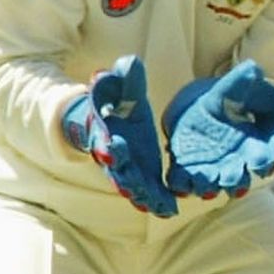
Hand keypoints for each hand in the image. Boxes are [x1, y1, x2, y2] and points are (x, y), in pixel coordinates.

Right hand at [62, 55, 178, 216]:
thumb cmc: (114, 99)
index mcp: (105, 130)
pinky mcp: (142, 174)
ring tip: (156, 206)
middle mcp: (113, 154)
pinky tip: (169, 210)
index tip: (114, 148)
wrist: (107, 117)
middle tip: (135, 189)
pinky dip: (156, 201)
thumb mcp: (118, 85)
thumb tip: (128, 63)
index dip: (108, 145)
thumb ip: (122, 78)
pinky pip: (148, 191)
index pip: (104, 140)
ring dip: (144, 196)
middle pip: (117, 170)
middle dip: (126, 179)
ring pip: (132, 186)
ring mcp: (127, 168)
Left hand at [162, 59, 273, 198]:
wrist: (206, 105)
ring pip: (211, 184)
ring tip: (206, 189)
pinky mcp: (186, 165)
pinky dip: (181, 184)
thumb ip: (244, 83)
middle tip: (229, 181)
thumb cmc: (232, 98)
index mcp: (254, 145)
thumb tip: (253, 69)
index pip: (263, 158)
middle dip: (234, 181)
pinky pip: (184, 179)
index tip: (260, 165)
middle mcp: (234, 162)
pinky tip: (179, 185)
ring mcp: (210, 167)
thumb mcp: (239, 87)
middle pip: (237, 177)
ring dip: (208, 188)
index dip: (263, 163)